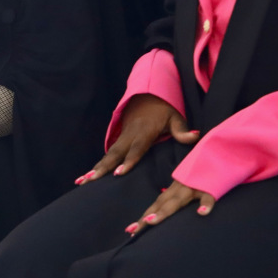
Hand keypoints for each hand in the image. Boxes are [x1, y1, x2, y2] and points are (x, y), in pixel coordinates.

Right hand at [76, 93, 196, 184]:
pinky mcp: (119, 140)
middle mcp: (129, 135)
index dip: (128, 161)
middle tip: (91, 180)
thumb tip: (195, 137)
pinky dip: (98, 165)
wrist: (146, 95)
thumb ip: (182, 131)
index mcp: (144, 131)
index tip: (119, 173)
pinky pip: (108, 155)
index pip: (136, 148)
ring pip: (108, 155)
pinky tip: (88, 177)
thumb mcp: (176, 117)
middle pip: (115, 153)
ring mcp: (122, 137)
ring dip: (95, 168)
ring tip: (83, 181)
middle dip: (103, 167)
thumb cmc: (164, 110)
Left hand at [127, 178, 215, 236]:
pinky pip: (208, 196)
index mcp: (176, 188)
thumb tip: (170, 211)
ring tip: (151, 222)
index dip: (145, 216)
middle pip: (161, 204)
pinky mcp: (211, 186)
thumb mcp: (193, 185)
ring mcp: (195, 186)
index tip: (130, 231)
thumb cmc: (206, 173)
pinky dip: (205, 204)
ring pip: (178, 200)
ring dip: (164, 211)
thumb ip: (182, 197)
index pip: (157, 204)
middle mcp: (181, 187)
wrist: (220, 153)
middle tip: (131, 231)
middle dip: (147, 217)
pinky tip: (202, 213)